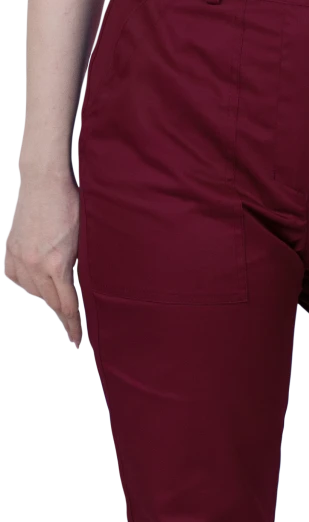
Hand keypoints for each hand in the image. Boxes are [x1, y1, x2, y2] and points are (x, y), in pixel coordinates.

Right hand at [4, 167, 83, 346]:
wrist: (44, 182)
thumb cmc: (70, 204)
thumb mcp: (84, 240)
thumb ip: (80, 266)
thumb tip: (84, 288)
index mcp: (57, 264)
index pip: (67, 305)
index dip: (74, 324)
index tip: (77, 340)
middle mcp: (35, 265)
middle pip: (50, 300)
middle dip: (62, 309)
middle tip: (72, 319)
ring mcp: (20, 257)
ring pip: (32, 290)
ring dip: (45, 292)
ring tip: (56, 285)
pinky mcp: (11, 249)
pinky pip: (16, 277)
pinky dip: (27, 280)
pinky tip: (36, 276)